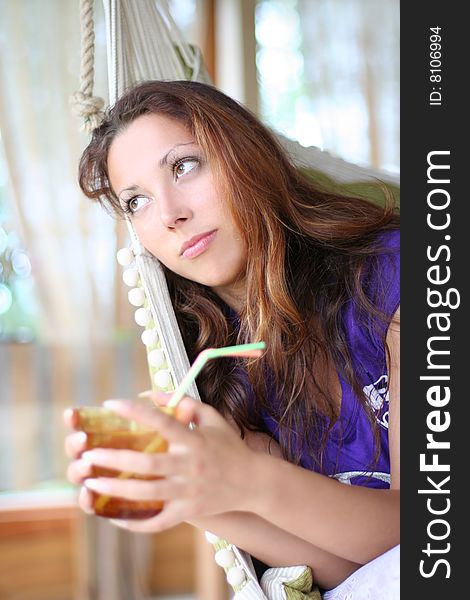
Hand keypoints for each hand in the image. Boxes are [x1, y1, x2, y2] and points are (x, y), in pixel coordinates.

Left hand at [64, 395, 264, 531]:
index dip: (136, 412)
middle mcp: (191, 466)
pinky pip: (158, 522)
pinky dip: (135, 522)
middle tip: (88, 453)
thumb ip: (184, 402)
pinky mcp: (189, 512)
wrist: (253, 482)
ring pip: (148, 494)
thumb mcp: (212, 417)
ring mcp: (190, 492)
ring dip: (117, 489)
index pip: (162, 422)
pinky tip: (113, 516)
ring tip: (91, 482)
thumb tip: (150, 392)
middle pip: (148, 464)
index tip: (110, 404)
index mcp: (195, 440)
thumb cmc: (228, 445)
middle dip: (115, 459)